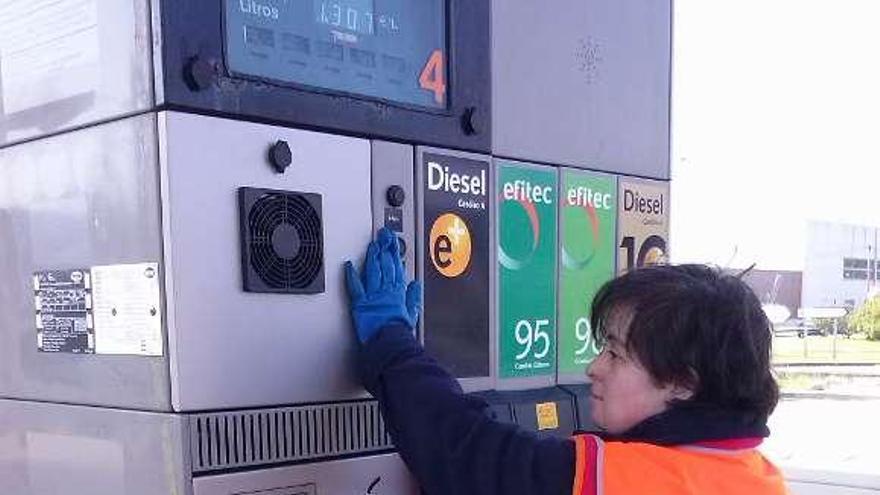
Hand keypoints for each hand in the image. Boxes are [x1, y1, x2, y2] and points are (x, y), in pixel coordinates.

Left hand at [345, 227, 421, 342]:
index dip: (395, 254)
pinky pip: (355, 286)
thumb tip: (416, 285)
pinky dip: (351, 274)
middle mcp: (386, 290)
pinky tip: (348, 265)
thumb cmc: (400, 330)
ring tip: (372, 245)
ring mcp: (373, 295)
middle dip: (385, 250)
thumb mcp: (412, 313)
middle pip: (386, 265)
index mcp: (398, 292)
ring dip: (372, 256)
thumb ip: (414, 296)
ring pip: (373, 271)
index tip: (393, 243)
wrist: (389, 341)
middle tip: (383, 237)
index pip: (397, 268)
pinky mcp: (360, 302)